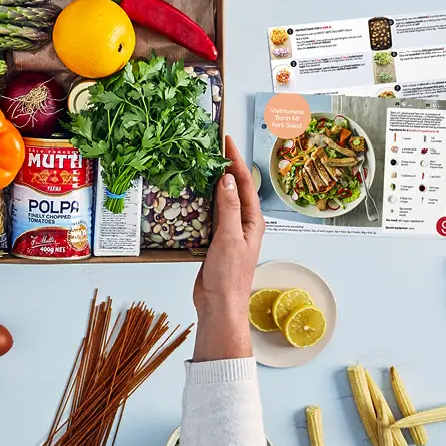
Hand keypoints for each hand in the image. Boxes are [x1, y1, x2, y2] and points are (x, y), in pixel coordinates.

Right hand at [192, 135, 265, 360]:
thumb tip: (228, 179)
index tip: (226, 140)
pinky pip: (210, 213)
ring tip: (201, 163)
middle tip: (211, 146)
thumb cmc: (229, 276)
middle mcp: (243, 224)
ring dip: (213, 182)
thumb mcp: (229, 237)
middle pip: (234, 188)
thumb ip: (229, 207)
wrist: (219, 305)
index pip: (244, 183)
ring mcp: (229, 231)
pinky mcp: (215, 240)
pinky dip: (203, 200)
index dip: (235, 160)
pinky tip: (193, 194)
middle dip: (225, 166)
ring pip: (222, 199)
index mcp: (252, 221)